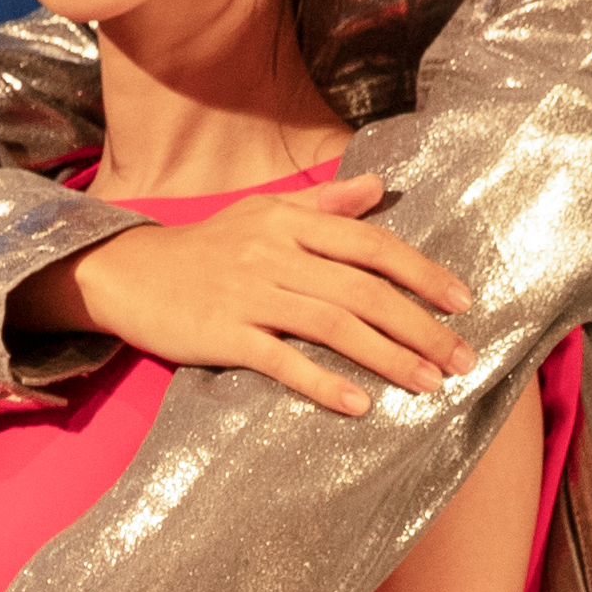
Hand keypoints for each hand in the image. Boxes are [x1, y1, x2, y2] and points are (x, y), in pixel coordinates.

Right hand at [57, 186, 477, 414]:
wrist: (127, 273)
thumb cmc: (204, 246)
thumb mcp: (262, 212)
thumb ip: (325, 205)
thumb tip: (378, 187)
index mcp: (291, 222)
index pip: (372, 244)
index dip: (422, 273)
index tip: (463, 302)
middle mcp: (275, 253)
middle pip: (363, 290)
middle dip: (421, 326)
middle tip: (464, 358)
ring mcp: (248, 294)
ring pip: (334, 325)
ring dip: (389, 357)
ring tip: (431, 384)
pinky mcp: (223, 334)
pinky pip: (282, 360)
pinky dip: (323, 382)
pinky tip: (360, 404)